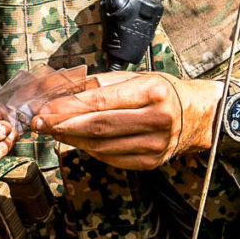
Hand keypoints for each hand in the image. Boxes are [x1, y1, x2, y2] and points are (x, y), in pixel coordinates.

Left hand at [31, 71, 219, 169]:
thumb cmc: (164, 92)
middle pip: (98, 127)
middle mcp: (157, 120)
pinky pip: (110, 157)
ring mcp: (155, 145)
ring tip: (53, 130)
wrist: (199, 116)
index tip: (45, 109)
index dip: (68, 107)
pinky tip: (77, 140)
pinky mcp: (151, 162)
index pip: (101, 102)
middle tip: (40, 123)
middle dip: (63, 125)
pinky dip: (89, 149)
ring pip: (101, 145)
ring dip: (71, 139)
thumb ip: (101, 84)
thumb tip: (63, 92)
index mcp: (153, 92)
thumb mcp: (138, 77)